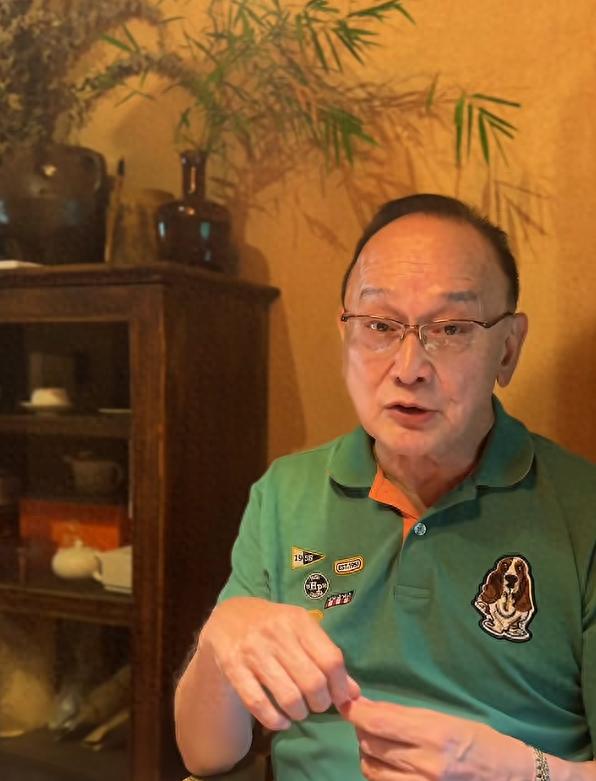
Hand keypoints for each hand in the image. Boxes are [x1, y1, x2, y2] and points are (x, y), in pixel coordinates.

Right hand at [199, 596, 359, 730]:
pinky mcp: (232, 667)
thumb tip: (355, 694)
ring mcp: (253, 650)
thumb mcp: (301, 632)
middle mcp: (276, 633)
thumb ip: (326, 658)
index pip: (331, 659)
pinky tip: (281, 721)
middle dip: (320, 703)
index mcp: (298, 621)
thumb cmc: (273, 625)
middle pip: (312, 681)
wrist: (228, 617)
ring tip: (299, 712)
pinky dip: (275, 720)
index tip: (341, 699)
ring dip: (299, 713)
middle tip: (317, 705)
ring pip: (288, 696)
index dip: (340, 686)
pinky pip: (258, 704)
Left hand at [341, 697, 533, 780]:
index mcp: (434, 734)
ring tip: (379, 747)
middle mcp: (425, 764)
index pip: (378, 722)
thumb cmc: (484, 743)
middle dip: (363, 731)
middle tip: (369, 723)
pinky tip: (388, 768)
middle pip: (371, 745)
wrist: (515, 780)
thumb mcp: (448, 720)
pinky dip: (380, 776)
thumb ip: (407, 716)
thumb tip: (368, 707)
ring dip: (368, 755)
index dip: (356, 712)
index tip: (347, 704)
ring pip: (372, 770)